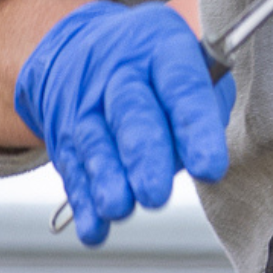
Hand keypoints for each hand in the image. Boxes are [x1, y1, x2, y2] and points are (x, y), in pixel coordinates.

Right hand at [14, 3, 234, 244]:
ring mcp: (85, 104)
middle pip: (131, 114)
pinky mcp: (62, 134)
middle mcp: (119, 74)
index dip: (195, 128)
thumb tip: (204, 153)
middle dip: (144, 157)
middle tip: (156, 193)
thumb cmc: (154, 63)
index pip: (182, 87)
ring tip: (120, 207)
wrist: (77, 45)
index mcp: (161, 48)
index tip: (210, 166)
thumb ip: (208, 103)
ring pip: (96, 143)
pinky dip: (83, 201)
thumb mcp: (190, 60)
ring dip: (107, 179)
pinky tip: (94, 226)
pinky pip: (72, 169)